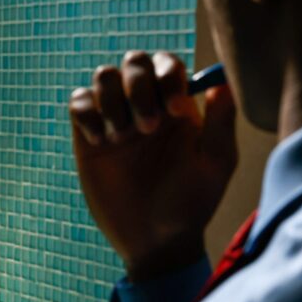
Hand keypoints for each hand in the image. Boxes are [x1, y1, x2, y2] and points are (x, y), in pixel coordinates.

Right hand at [70, 51, 236, 280]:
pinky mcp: (87, 138)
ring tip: (123, 139)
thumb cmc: (191, 204)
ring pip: (102, 76)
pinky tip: (101, 144)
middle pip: (133, 62)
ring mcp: (114, 120)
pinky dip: (87, 115)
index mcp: (177, 105)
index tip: (175, 110)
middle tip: (148, 128)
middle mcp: (145, 106)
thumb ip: (221, 119)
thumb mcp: (215, 163)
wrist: (154, 240)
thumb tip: (223, 78)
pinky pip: (78, 103)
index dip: (168, 76)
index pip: (167, 64)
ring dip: (112, 100)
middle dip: (138, 87)